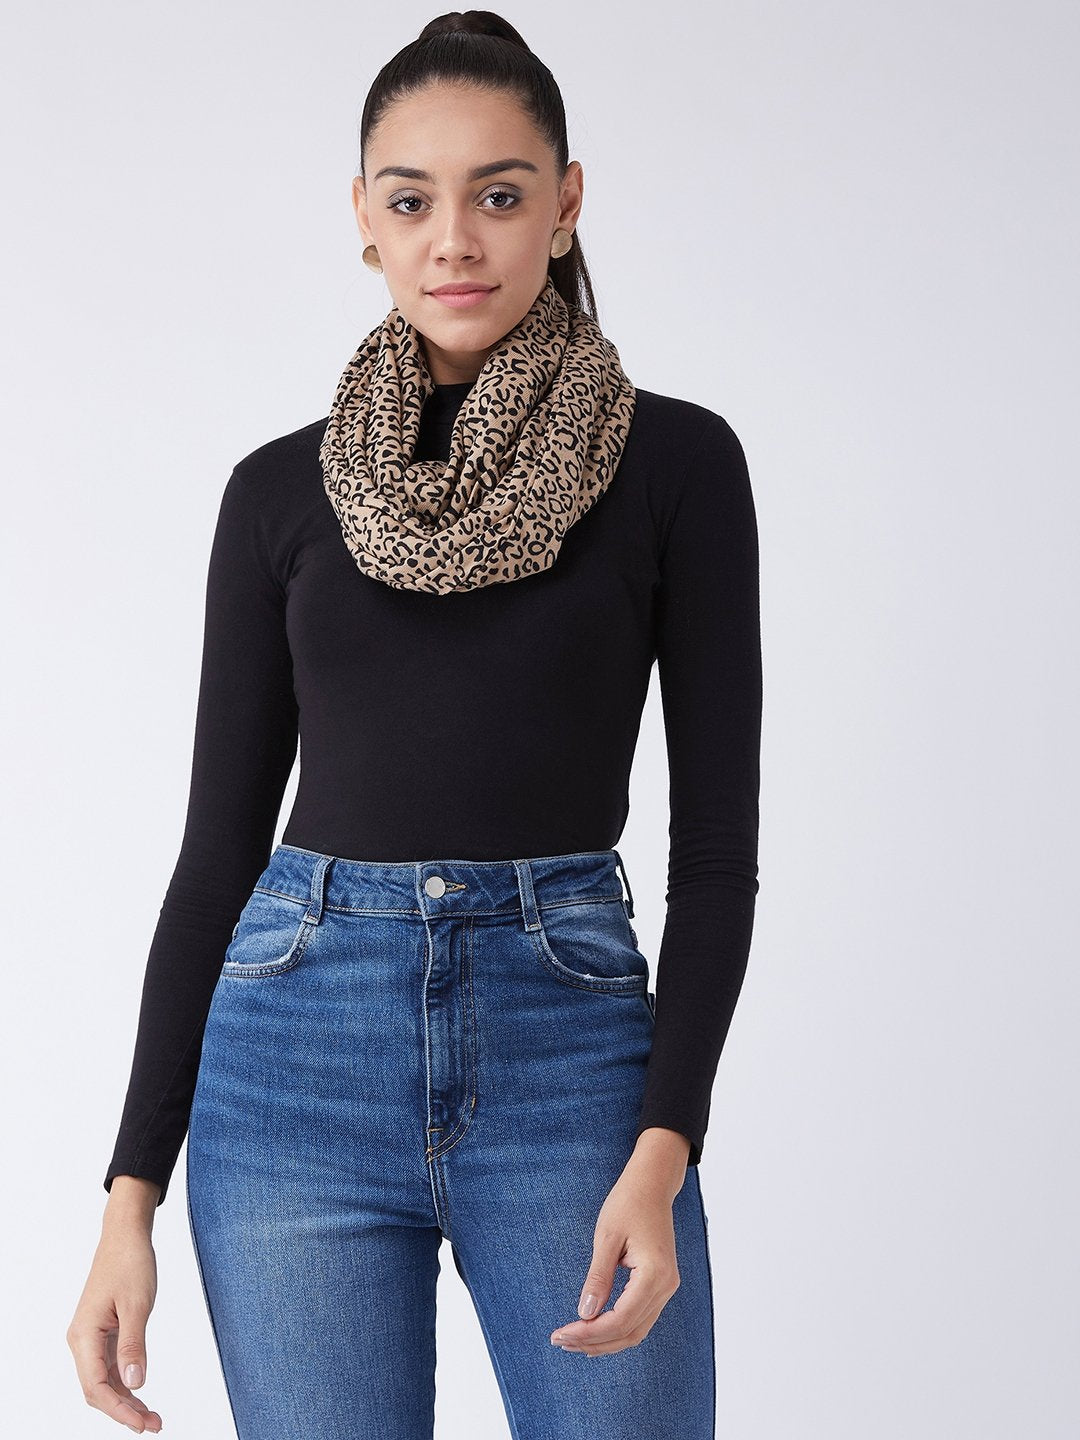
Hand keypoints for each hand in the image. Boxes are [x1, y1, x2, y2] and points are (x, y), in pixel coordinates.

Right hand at [67, 1183, 163, 1432]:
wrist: (125, 1235)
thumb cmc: (130, 1262)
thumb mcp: (137, 1304)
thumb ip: (134, 1345)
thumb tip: (134, 1385)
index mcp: (84, 1335)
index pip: (97, 1386)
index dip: (119, 1410)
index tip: (143, 1423)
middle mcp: (81, 1340)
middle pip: (97, 1389)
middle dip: (123, 1410)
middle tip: (154, 1424)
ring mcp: (90, 1337)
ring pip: (103, 1380)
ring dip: (125, 1400)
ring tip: (151, 1416)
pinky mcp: (101, 1332)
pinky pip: (108, 1365)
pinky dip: (124, 1382)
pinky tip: (140, 1393)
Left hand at [548, 1137, 686, 1356]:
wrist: (652, 1184)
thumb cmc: (628, 1203)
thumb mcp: (606, 1237)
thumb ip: (598, 1278)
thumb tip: (585, 1314)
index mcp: (655, 1274)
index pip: (621, 1319)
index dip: (590, 1332)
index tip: (562, 1333)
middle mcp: (666, 1287)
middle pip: (629, 1332)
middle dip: (594, 1342)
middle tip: (560, 1341)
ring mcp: (667, 1288)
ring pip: (636, 1330)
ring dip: (605, 1340)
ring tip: (573, 1341)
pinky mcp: (661, 1285)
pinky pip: (640, 1318)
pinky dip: (617, 1329)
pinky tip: (594, 1330)